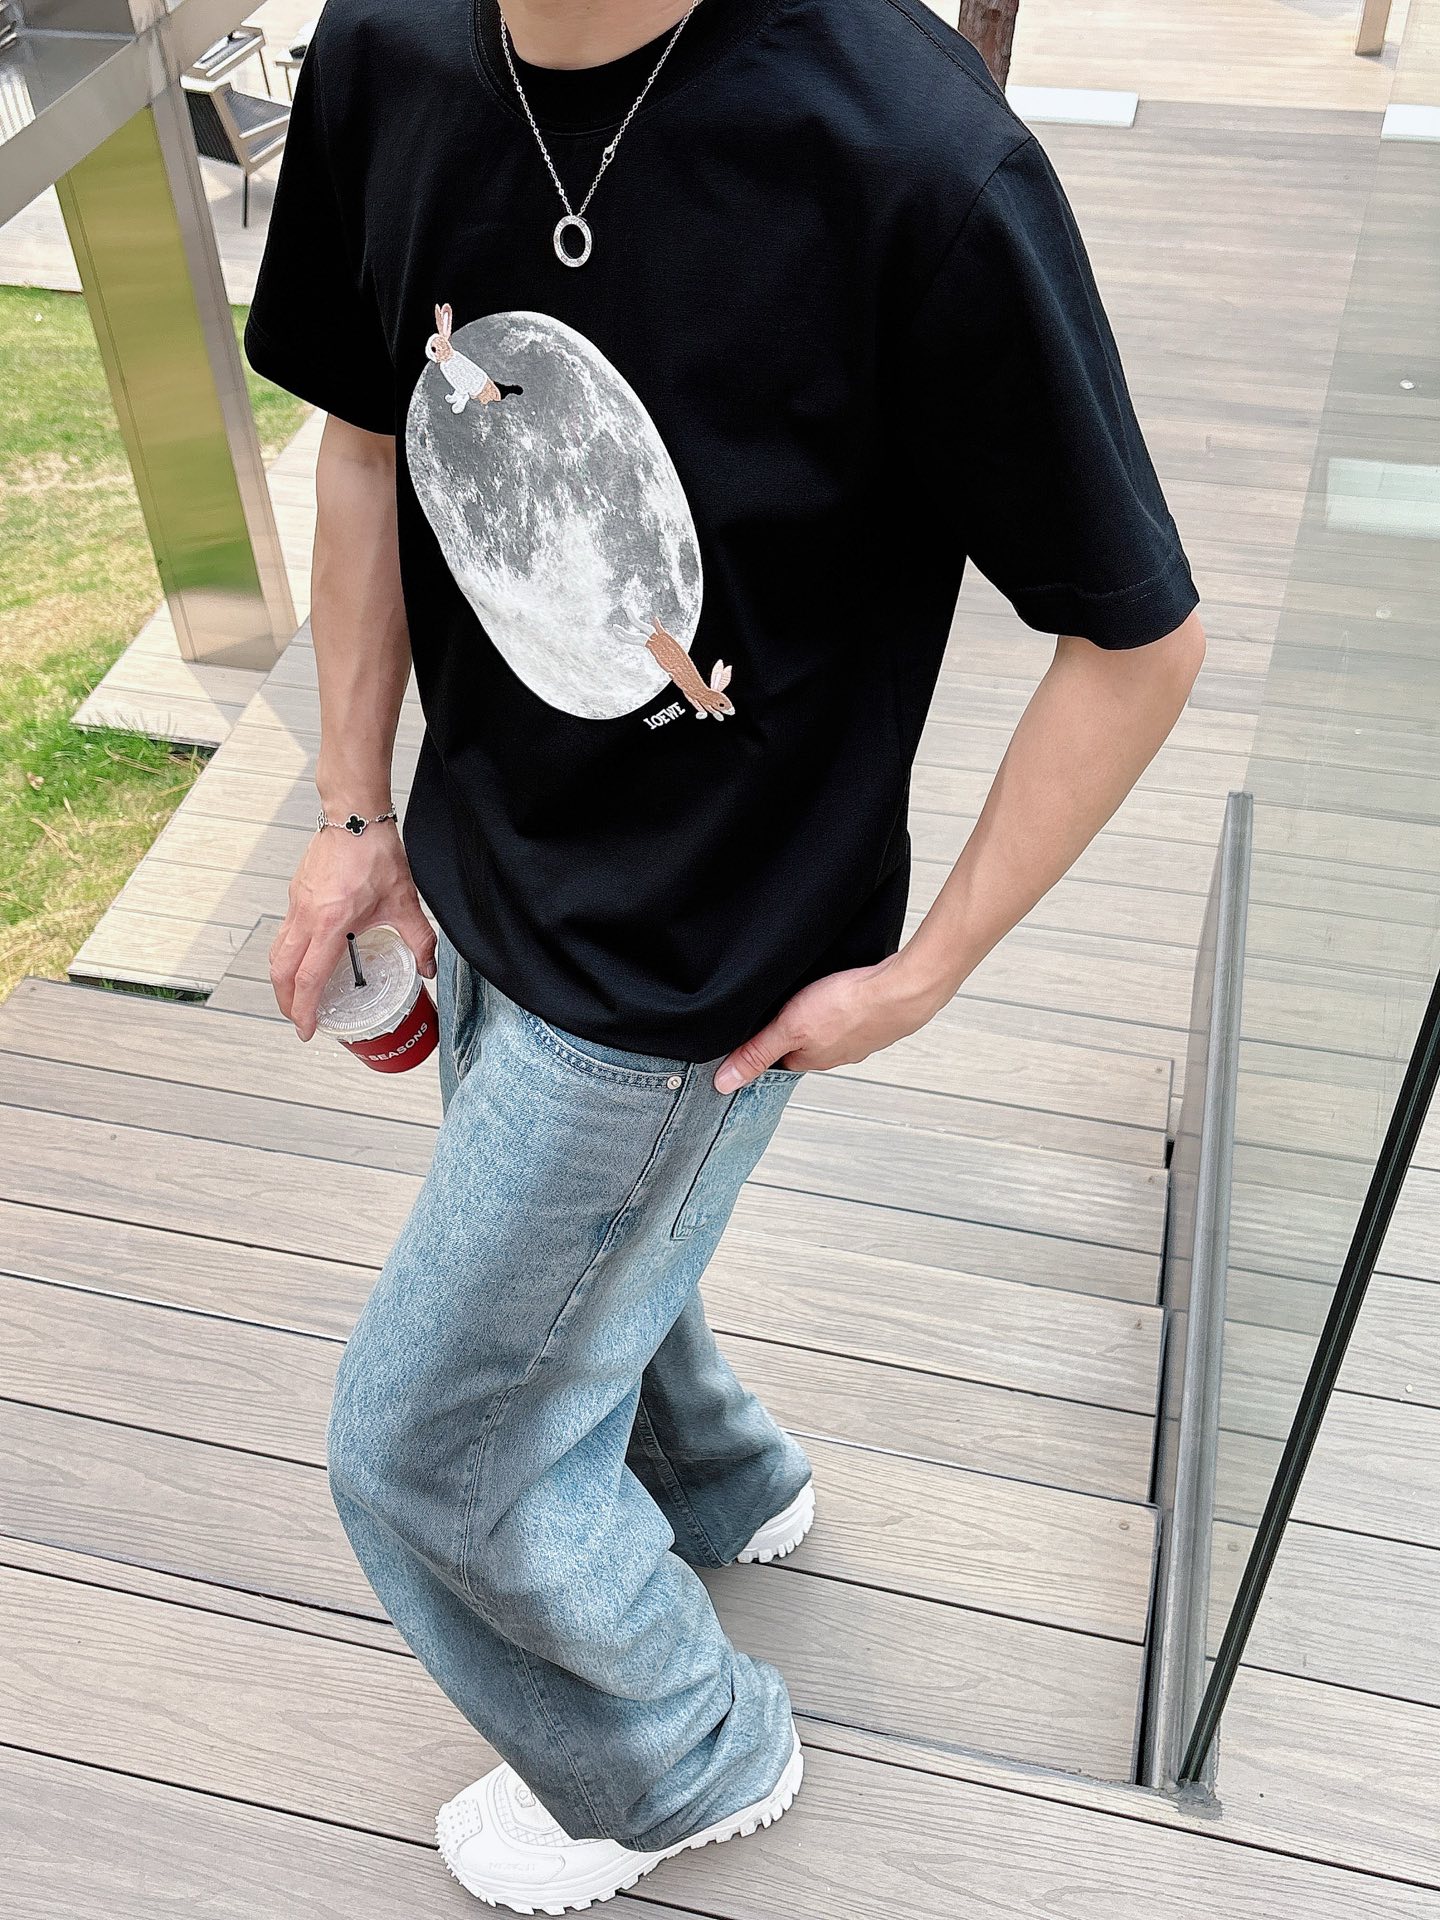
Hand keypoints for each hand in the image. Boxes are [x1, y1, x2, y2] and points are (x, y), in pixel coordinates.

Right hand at [269, 821, 435, 1039]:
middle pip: (281, 972)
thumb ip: (419, 939)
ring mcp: (296, 905)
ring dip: (283, 980)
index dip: (304, 1009)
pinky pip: (284, 934)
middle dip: (286, 1002)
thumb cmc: (374, 852)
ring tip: (299, 997)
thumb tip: (428, 967)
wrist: (355, 818)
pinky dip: (288, 956)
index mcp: (330, 923)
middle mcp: (306, 917)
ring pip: (277, 953)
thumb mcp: (404, 902)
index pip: (308, 978)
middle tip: (300, 1020)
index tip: (308, 1029)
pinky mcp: (296, 896)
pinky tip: (306, 960)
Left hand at [713, 952, 945, 1091]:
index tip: (758, 1027)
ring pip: (829, 1030)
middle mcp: (835, 1054)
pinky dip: (845, 1006)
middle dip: (793, 1028)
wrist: (903, 990)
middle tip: (784, 1006)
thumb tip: (724, 1083)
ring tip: (814, 996)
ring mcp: (859, 1038)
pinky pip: (852, 1015)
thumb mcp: (789, 1028)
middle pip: (804, 1045)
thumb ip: (756, 1052)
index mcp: (811, 1060)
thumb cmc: (848, 1006)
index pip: (779, 1058)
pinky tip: (843, 991)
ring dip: (820, 1016)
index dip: (766, 1042)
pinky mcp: (875, 1018)